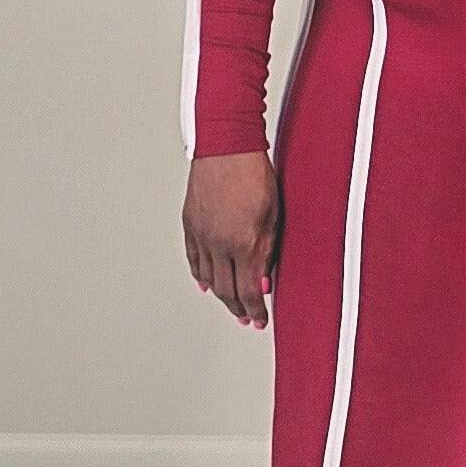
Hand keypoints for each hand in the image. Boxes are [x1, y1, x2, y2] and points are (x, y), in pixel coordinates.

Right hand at [183, 150, 278, 327]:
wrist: (226, 146)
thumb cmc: (254, 173)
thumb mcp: (274, 216)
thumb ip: (268, 252)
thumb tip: (264, 281)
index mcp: (243, 242)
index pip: (248, 290)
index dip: (255, 310)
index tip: (260, 320)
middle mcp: (219, 243)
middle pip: (227, 290)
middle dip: (239, 308)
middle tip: (247, 318)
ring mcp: (202, 235)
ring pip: (209, 279)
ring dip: (222, 296)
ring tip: (232, 305)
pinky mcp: (191, 225)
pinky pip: (194, 260)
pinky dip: (201, 276)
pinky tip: (207, 285)